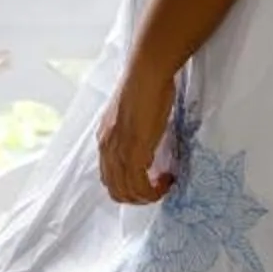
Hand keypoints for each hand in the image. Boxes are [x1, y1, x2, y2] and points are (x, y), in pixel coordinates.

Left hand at [97, 59, 178, 205]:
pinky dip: (154, 191)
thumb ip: (131, 134)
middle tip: (159, 187)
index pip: (109, 178)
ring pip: (127, 192)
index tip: (150, 179)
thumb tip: (144, 148)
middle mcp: (106, 148)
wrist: (147, 74)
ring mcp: (118, 151)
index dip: (129, 186)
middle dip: (139, 197)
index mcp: (104, 139)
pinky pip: (140, 186)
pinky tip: (168, 178)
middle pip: (116, 191)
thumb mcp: (131, 116)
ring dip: (149, 196)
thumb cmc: (144, 87)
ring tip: (165, 182)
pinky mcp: (134, 152)